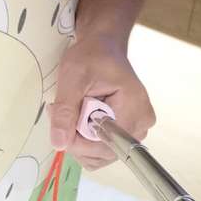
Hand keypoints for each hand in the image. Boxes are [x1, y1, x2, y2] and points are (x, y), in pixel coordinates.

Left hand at [48, 33, 155, 170]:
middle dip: (77, 138)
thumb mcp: (73, 76)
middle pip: (103, 153)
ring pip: (101, 153)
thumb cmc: (92, 55)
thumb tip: (59, 143)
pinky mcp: (128, 130)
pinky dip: (86, 138)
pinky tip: (79, 118)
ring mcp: (136, 129)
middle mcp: (141, 124)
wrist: (103, 47)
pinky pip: (103, 147)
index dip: (78, 141)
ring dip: (80, 138)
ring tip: (72, 110)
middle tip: (61, 110)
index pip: (106, 146)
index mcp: (134, 109)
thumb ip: (66, 110)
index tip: (60, 118)